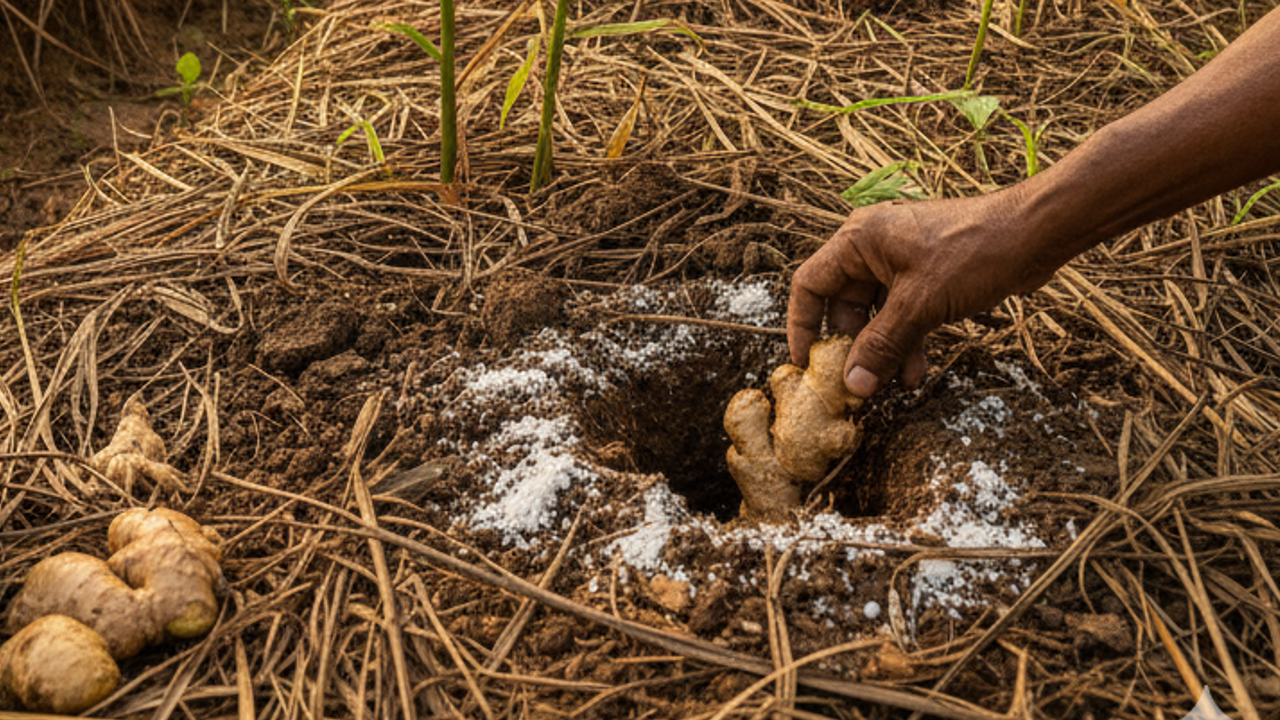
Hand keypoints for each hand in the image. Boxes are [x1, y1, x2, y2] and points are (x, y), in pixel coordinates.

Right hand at [787, 189, 1056, 397]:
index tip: (807, 364)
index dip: (803, 326)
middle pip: (843, 305)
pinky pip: (902, 314)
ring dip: (881, 350)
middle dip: (851, 347)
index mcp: (859, 241)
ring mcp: (901, 262)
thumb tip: (853, 385)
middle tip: (855, 384)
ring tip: (891, 385)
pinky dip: (904, 341)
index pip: (810, 285)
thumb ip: (882, 346)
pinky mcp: (926, 276)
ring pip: (875, 315)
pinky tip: (913, 371)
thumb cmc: (974, 252)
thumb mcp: (920, 305)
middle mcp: (873, 248)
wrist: (1034, 235)